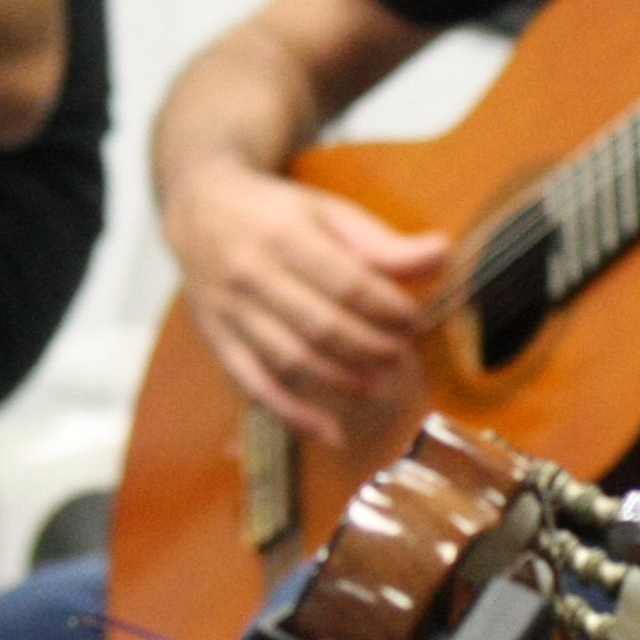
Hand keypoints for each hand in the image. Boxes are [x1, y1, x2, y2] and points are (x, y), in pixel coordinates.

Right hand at [160, 164, 447, 446]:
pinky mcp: (217, 340)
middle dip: (372, 347)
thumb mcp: (328, 211)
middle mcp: (252, 275)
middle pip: (322, 325)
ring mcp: (231, 312)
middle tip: (400, 353)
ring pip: (292, 359)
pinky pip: (256, 386)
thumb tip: (440, 255)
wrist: (199, 206)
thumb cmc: (274, 211)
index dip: (389, 309)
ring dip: (343, 379)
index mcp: (285, 235)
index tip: (414, 320)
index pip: (348, 283)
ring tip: (379, 383)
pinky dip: (294, 416)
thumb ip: (381, 242)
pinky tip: (331, 434)